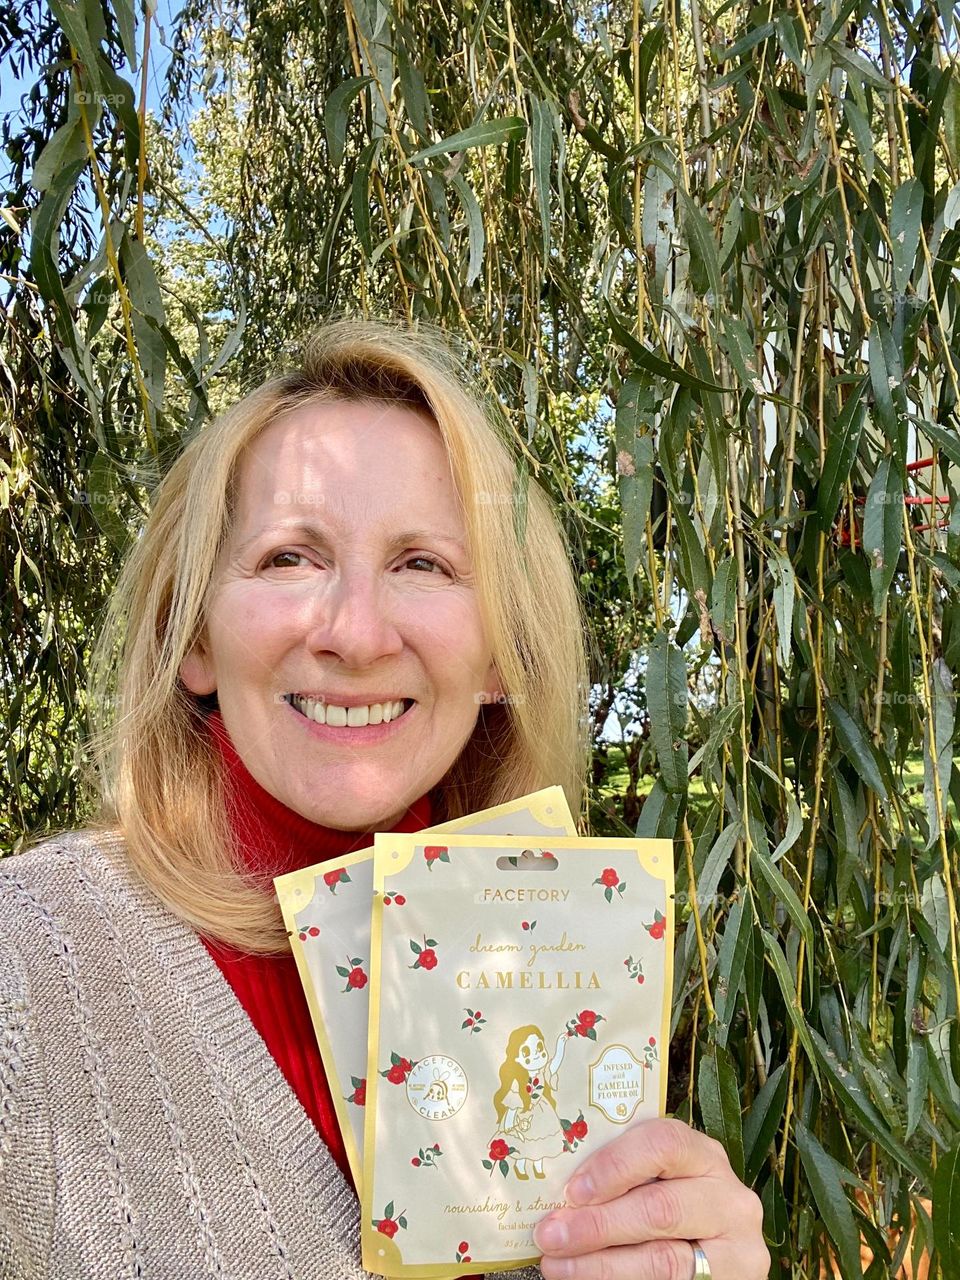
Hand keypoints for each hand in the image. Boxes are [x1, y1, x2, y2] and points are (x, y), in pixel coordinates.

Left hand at [532, 1117, 768, 1279]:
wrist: (709, 1247)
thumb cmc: (671, 1200)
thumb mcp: (657, 1179)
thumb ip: (624, 1177)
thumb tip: (558, 1193)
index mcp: (705, 1156)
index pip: (664, 1144)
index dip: (616, 1165)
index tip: (573, 1190)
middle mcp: (730, 1200)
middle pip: (660, 1209)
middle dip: (597, 1225)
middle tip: (550, 1235)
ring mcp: (735, 1250)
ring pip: (662, 1260)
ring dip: (600, 1265)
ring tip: (557, 1266)